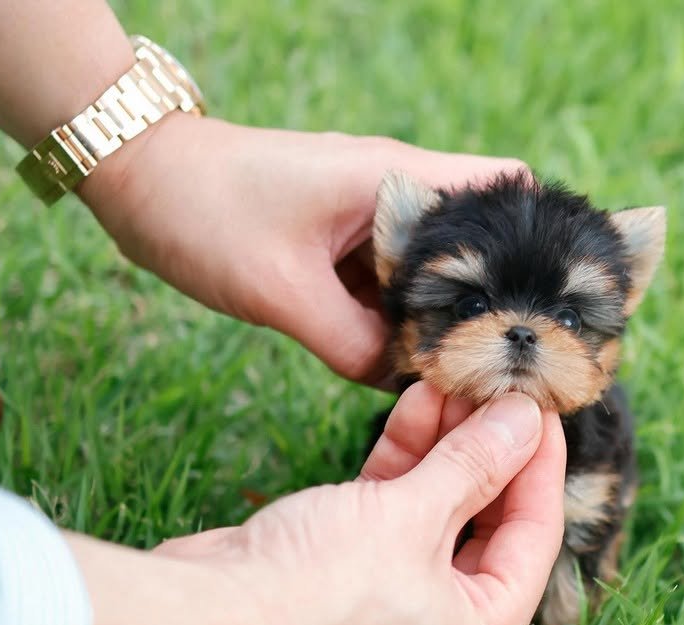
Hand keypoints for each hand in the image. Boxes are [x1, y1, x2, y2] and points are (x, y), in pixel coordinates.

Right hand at [68, 382, 565, 624]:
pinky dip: (405, 460)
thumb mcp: (414, 514)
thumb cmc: (319, 590)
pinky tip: (414, 404)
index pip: (536, 532)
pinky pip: (396, 508)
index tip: (542, 402)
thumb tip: (527, 416)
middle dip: (489, 446)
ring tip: (452, 380)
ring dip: (446, 444)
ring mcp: (396, 598)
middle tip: (495, 382)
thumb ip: (477, 462)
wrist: (203, 624)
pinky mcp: (352, 570)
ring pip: (440, 507)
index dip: (541, 460)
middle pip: (489, 518)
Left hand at [77, 113, 524, 385]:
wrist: (138, 180)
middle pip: (474, 242)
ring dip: (436, 315)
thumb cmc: (206, 214)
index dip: (537, 239)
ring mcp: (369, 217)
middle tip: (504, 358)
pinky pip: (387, 283)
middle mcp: (396, 192)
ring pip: (429, 270)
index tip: (545, 303)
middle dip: (488, 297)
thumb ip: (351, 346)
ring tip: (460, 368)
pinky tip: (399, 358)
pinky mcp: (342, 242)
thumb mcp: (281, 291)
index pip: (506, 186)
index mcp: (397, 180)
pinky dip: (394, 317)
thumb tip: (401, 385)